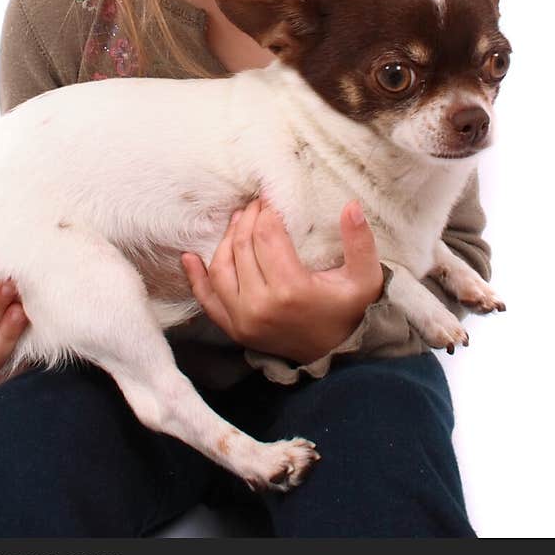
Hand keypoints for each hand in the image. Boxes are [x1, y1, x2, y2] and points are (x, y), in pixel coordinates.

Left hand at [181, 198, 384, 364]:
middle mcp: (260, 305)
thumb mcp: (365, 278)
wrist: (337, 355)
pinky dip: (196, 278)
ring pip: (220, 267)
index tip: (272, 199)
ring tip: (239, 221)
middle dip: (247, 218)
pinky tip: (189, 257)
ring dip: (226, 239)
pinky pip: (207, 300)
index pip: (266, 234)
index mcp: (290, 289)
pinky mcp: (234, 329)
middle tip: (256, 204)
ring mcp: (242, 320)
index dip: (266, 210)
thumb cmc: (349, 311)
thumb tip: (351, 205)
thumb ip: (360, 242)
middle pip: (242, 246)